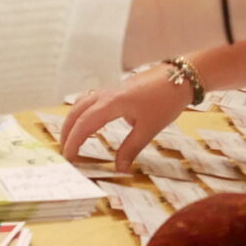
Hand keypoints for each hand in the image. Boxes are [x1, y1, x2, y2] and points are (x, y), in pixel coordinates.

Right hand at [60, 64, 192, 172]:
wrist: (181, 76)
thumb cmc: (166, 100)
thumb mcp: (149, 128)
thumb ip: (131, 149)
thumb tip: (118, 169)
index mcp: (112, 103)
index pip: (84, 124)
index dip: (73, 142)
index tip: (68, 159)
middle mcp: (106, 95)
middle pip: (77, 112)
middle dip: (67, 132)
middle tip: (64, 152)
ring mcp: (110, 90)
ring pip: (82, 103)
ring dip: (73, 120)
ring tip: (70, 139)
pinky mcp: (117, 90)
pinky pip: (91, 100)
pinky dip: (83, 112)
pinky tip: (88, 121)